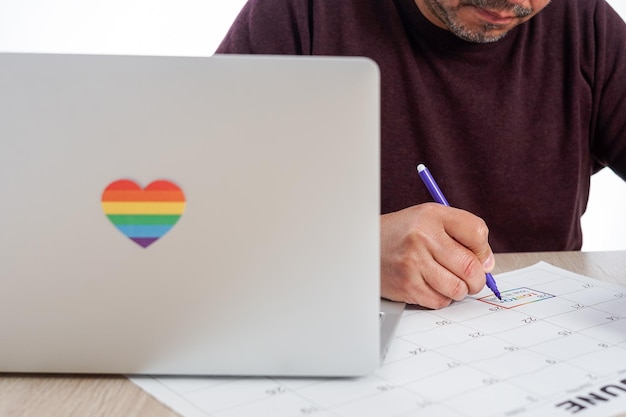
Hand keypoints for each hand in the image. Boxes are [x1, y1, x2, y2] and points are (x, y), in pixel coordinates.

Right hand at [380, 203, 494, 308]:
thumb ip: (461, 234)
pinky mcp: (407, 285)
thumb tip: (488, 265)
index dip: (483, 249)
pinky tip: (431, 286)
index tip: (478, 255)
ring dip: (460, 290)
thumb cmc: (401, 234)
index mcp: (432, 215)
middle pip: (471, 266)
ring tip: (448, 281)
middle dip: (478, 278)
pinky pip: (440, 301)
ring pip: (458, 288)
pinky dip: (442, 298)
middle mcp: (422, 237)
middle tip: (472, 279)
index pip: (477, 232)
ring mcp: (413, 263)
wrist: (363, 247)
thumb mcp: (428, 219)